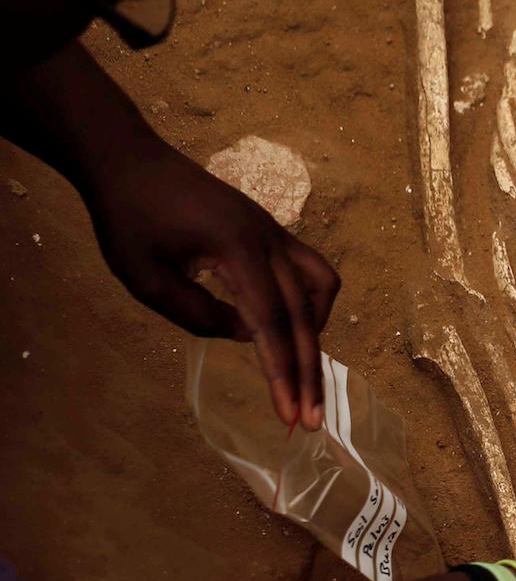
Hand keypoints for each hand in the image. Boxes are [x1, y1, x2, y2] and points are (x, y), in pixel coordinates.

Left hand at [82, 134, 338, 427]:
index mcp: (239, 252)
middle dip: (309, 371)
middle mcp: (270, 241)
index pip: (272, 324)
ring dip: (316, 330)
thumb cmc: (128, 219)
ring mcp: (274, 232)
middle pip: (305, 315)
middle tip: (310, 419)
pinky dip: (308, 304)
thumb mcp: (147, 280)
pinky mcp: (269, 230)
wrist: (129, 161)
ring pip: (321, 286)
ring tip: (298, 366)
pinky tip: (284, 323)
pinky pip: (308, 269)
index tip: (290, 416)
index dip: (282, 373)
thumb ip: (197, 316)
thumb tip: (244, 336)